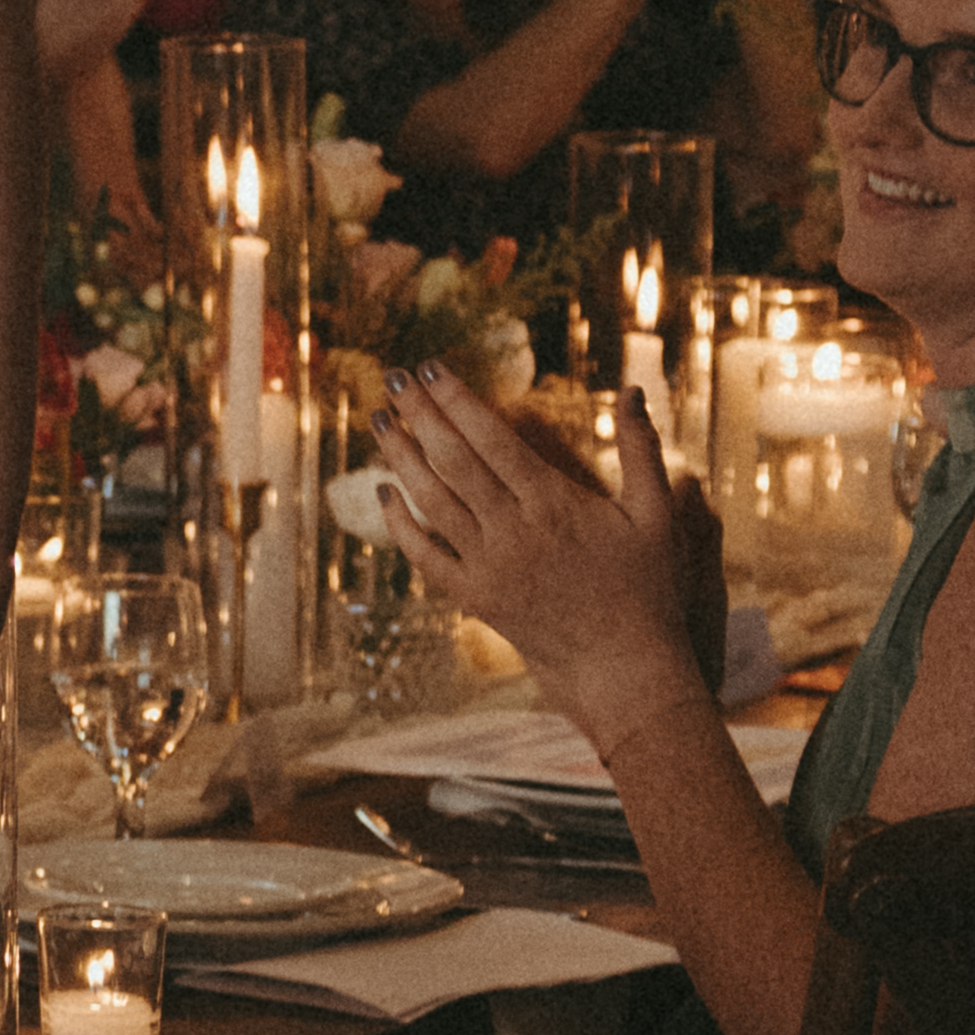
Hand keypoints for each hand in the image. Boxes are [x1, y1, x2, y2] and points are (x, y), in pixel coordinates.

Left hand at [380, 366, 710, 724]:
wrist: (627, 667)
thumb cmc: (649, 588)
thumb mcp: (654, 515)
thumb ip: (642, 449)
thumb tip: (633, 390)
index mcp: (555, 503)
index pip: (492, 439)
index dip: (457, 400)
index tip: (430, 367)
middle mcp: (515, 531)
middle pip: (453, 462)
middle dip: (419, 415)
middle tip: (392, 377)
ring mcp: (491, 567)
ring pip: (432, 503)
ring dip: (401, 459)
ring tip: (381, 421)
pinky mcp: (477, 599)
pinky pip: (427, 558)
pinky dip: (402, 526)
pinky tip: (386, 495)